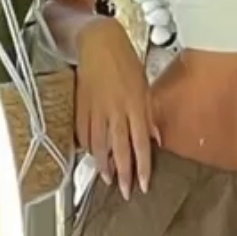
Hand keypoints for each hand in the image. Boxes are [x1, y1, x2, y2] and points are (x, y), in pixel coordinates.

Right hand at [76, 17, 159, 197]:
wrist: (99, 42)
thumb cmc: (125, 61)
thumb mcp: (144, 86)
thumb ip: (148, 114)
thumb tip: (155, 139)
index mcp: (135, 105)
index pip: (140, 144)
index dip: (142, 166)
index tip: (143, 185)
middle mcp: (116, 111)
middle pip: (119, 149)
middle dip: (123, 173)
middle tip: (124, 193)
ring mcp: (96, 110)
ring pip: (99, 145)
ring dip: (103, 165)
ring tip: (107, 179)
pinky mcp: (81, 107)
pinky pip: (84, 133)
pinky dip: (87, 147)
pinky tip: (90, 157)